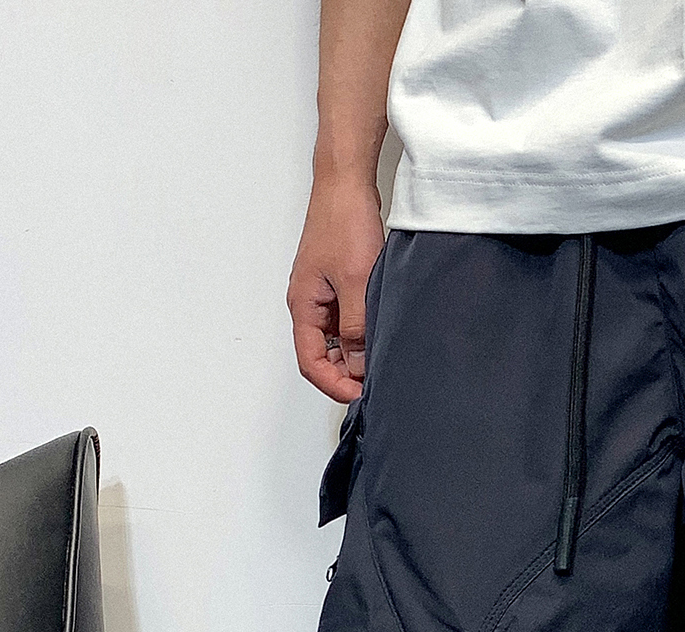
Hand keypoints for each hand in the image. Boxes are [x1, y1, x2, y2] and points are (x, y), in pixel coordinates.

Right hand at [288, 176, 385, 404]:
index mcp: (303, 306)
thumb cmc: (343, 222)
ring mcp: (323, 296)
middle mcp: (309, 304)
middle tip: (376, 382)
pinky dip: (361, 334)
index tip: (361, 394)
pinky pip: (346, 322)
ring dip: (356, 354)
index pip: (311, 362)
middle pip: (322, 356)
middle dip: (346, 374)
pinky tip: (380, 335)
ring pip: (336, 341)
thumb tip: (357, 365)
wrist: (345, 184)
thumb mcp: (355, 283)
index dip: (334, 384)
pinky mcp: (338, 286)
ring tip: (381, 359)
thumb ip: (355, 329)